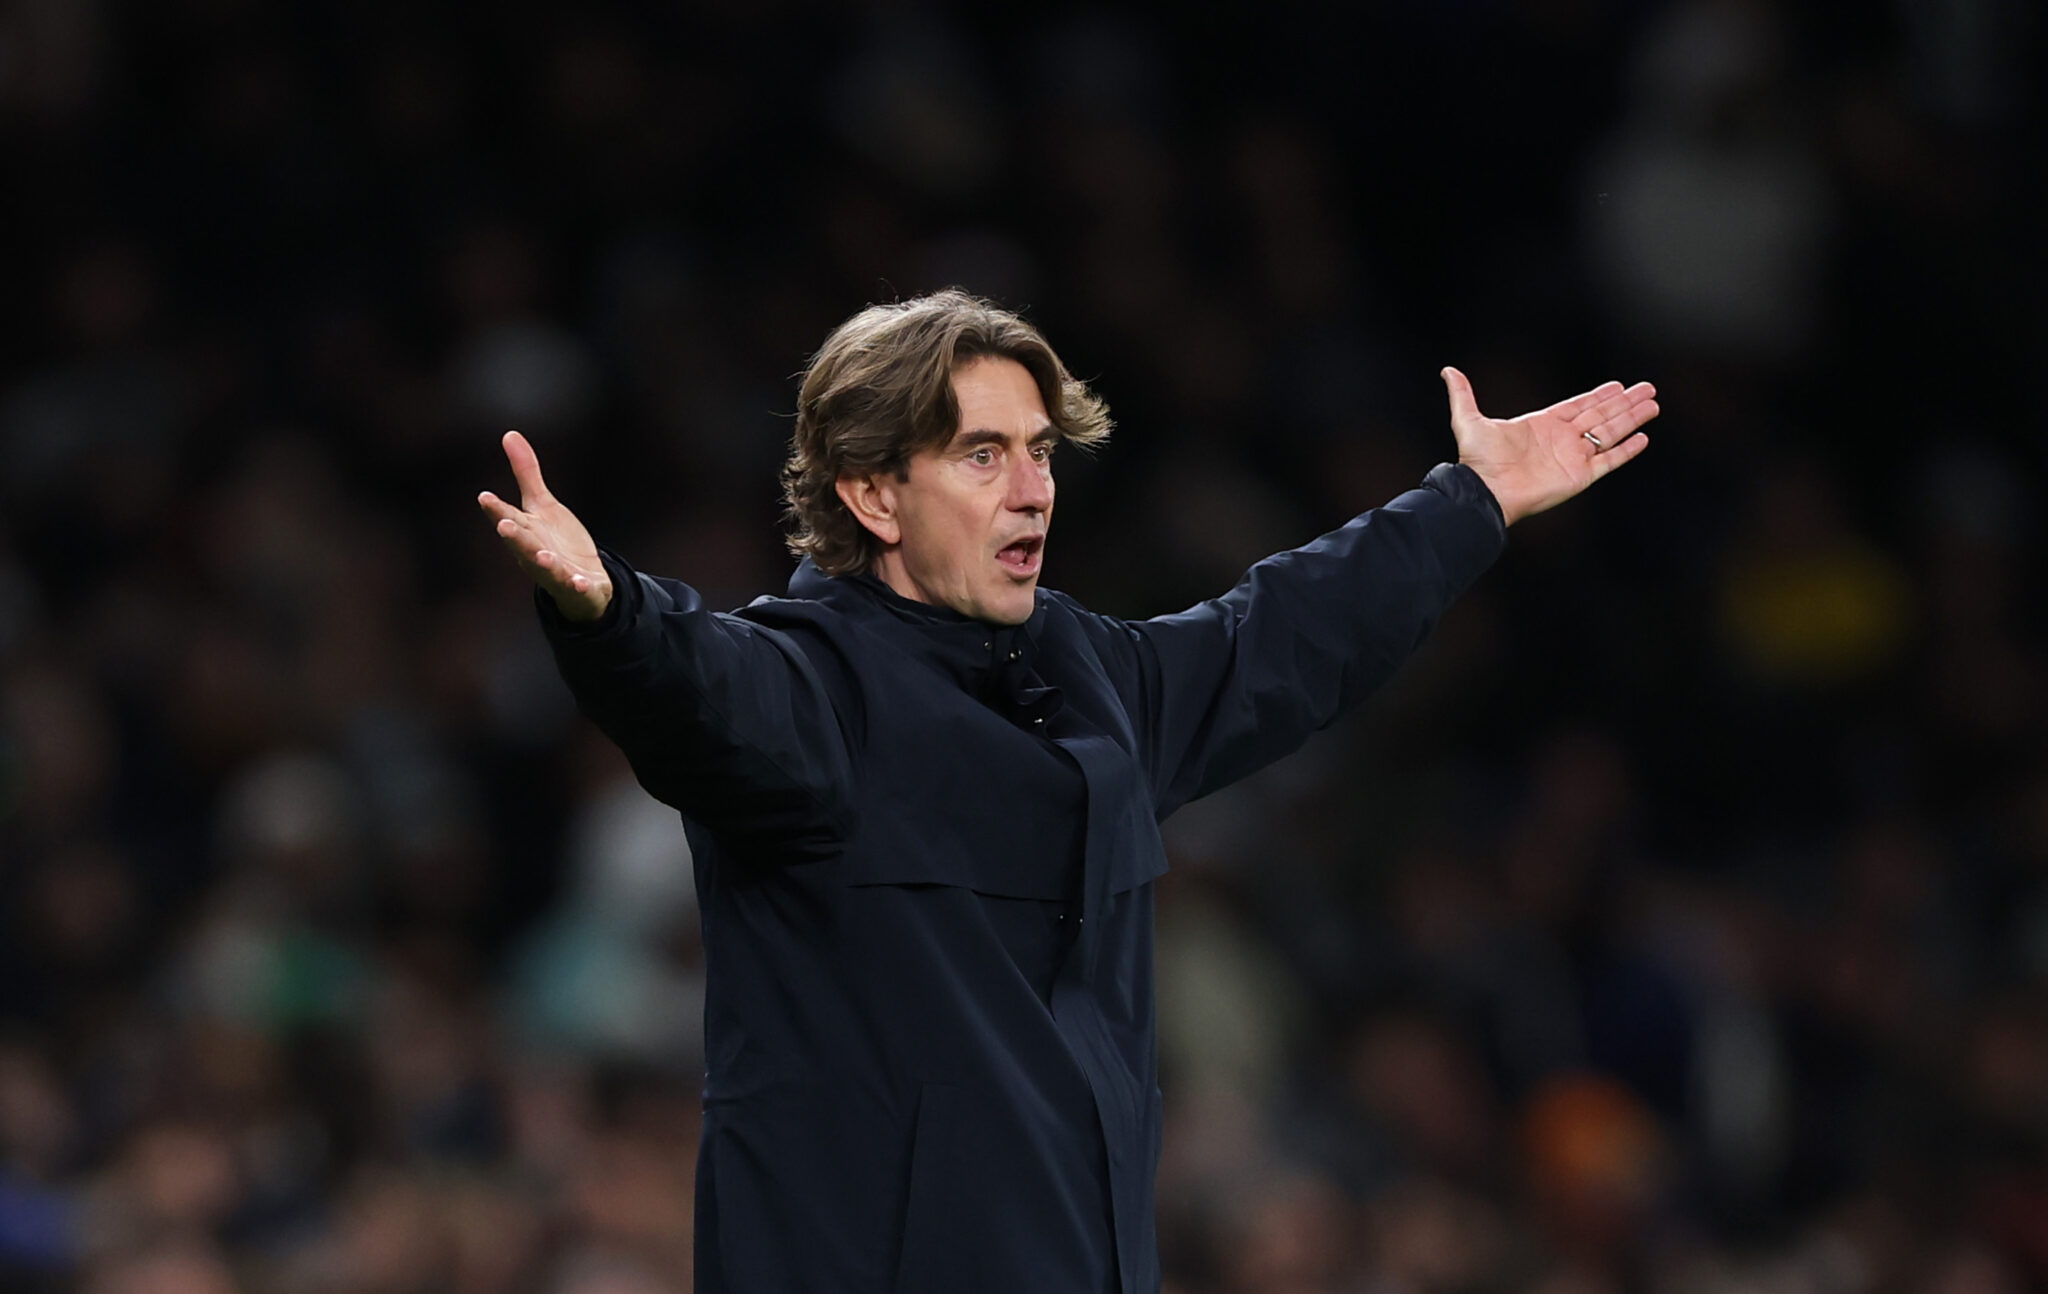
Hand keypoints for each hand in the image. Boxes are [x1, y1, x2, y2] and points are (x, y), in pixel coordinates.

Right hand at [477, 430, 613, 620]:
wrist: (581, 581)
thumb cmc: (554, 541)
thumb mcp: (543, 505)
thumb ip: (526, 473)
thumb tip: (510, 434)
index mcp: (526, 531)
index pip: (507, 517)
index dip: (496, 509)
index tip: (485, 497)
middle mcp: (536, 553)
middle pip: (523, 544)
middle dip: (515, 537)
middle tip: (504, 525)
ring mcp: (556, 572)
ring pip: (547, 569)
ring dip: (544, 563)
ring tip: (543, 556)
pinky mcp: (579, 586)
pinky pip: (578, 587)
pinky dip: (578, 585)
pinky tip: (581, 581)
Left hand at [1441, 367, 1658, 525]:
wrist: (1486, 491)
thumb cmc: (1478, 461)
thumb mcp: (1469, 421)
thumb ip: (1463, 395)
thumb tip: (1447, 371)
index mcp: (1543, 425)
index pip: (1579, 406)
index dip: (1599, 395)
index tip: (1618, 385)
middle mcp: (1562, 440)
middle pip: (1601, 415)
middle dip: (1625, 402)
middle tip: (1647, 388)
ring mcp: (1573, 458)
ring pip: (1610, 433)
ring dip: (1632, 418)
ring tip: (1653, 405)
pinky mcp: (1580, 476)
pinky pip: (1609, 460)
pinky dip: (1627, 450)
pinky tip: (1643, 437)